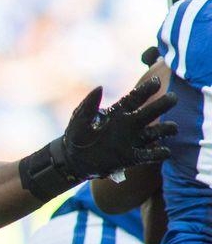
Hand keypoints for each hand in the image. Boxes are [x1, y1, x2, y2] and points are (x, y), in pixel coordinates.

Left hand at [19, 77, 176, 200]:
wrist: (71, 161)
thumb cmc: (75, 136)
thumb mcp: (78, 119)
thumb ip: (88, 104)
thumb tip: (100, 87)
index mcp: (117, 113)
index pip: (135, 98)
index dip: (146, 89)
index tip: (156, 82)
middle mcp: (128, 125)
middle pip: (150, 112)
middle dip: (162, 105)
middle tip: (172, 98)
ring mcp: (131, 141)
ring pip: (156, 133)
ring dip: (166, 130)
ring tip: (171, 128)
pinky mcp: (131, 158)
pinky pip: (149, 155)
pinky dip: (158, 154)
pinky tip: (164, 152)